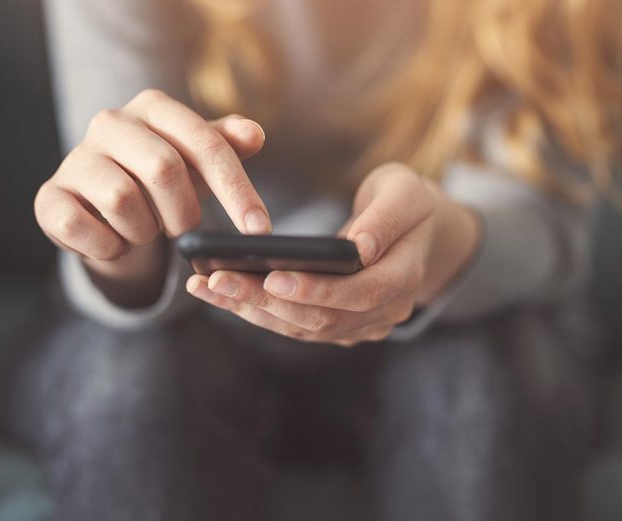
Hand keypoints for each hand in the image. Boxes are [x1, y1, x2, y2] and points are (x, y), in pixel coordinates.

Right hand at [34, 89, 271, 304]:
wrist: (104, 208)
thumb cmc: (161, 179)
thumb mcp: (199, 161)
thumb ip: (227, 146)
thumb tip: (255, 134)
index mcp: (153, 106)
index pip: (206, 145)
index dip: (237, 190)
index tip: (260, 230)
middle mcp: (110, 122)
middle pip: (164, 170)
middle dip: (184, 212)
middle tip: (182, 227)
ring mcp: (75, 159)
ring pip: (123, 200)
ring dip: (145, 230)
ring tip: (144, 228)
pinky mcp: (49, 197)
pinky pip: (83, 228)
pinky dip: (110, 247)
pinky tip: (114, 242)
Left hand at [187, 163, 478, 345]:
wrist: (414, 231)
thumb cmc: (408, 204)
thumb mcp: (405, 194)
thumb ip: (385, 219)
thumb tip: (358, 247)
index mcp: (404, 279)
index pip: (360, 294)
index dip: (316, 290)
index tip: (273, 277)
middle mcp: (382, 313)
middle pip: (321, 318)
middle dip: (266, 301)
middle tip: (218, 281)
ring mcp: (358, 325)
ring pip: (301, 327)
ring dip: (252, 310)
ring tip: (206, 287)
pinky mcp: (335, 324)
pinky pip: (293, 324)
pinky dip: (256, 311)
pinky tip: (220, 293)